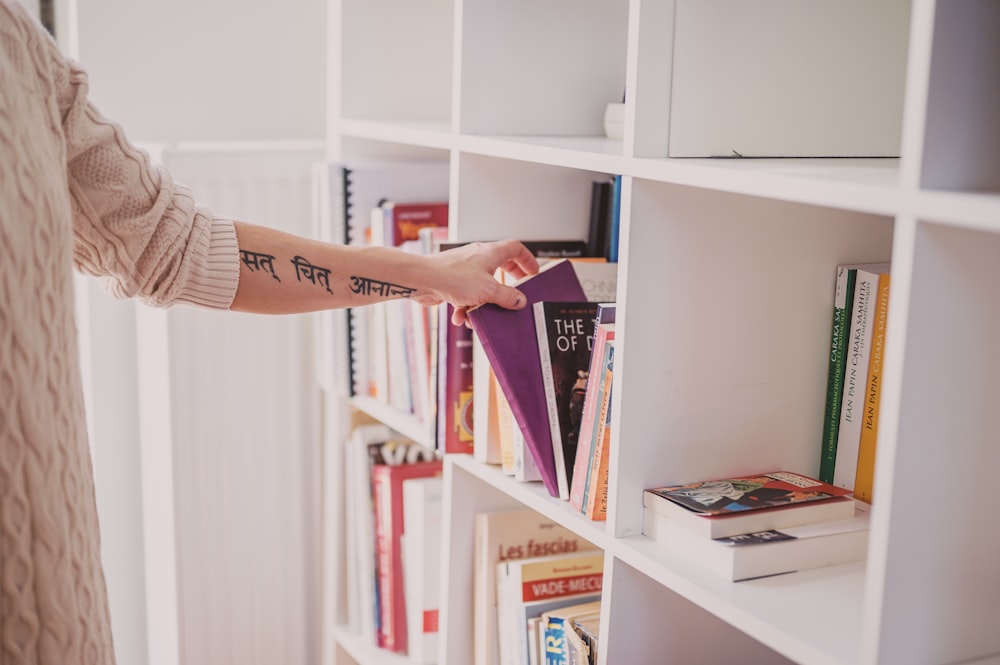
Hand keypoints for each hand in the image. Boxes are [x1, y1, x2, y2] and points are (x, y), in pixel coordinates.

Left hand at [416, 240, 538, 325]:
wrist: (422, 280)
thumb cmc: (451, 277)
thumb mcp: (488, 291)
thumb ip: (507, 297)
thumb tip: (520, 300)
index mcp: (491, 253)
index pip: (516, 249)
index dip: (527, 260)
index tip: (533, 273)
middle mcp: (479, 258)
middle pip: (501, 266)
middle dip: (508, 284)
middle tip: (516, 293)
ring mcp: (466, 269)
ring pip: (483, 286)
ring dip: (484, 303)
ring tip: (480, 313)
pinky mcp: (454, 281)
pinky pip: (467, 296)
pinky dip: (467, 307)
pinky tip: (461, 316)